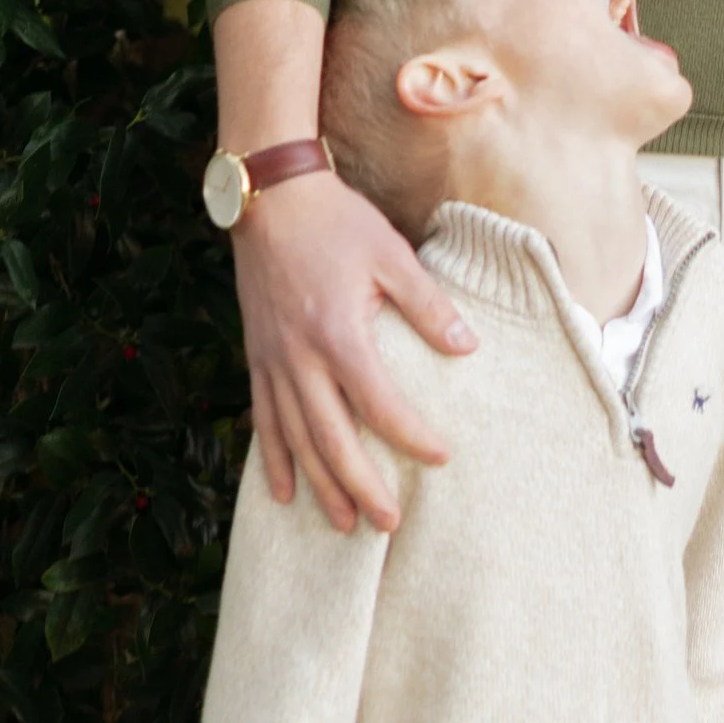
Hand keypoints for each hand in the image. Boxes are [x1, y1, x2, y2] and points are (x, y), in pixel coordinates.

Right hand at [235, 166, 473, 532]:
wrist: (270, 198)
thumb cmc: (336, 222)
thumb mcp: (391, 254)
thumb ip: (428, 305)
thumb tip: (467, 348)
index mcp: (338, 334)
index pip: (379, 403)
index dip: (411, 436)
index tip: (442, 457)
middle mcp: (300, 358)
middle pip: (331, 439)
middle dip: (361, 486)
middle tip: (389, 524)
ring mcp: (272, 362)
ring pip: (295, 440)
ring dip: (320, 485)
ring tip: (345, 524)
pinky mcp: (256, 357)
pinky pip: (263, 421)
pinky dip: (274, 460)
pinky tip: (285, 493)